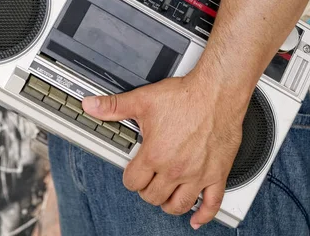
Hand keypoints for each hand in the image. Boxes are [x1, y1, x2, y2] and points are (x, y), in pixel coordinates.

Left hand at [81, 69, 250, 228]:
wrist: (217, 92)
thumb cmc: (186, 96)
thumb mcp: (143, 99)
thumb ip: (114, 106)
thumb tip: (91, 106)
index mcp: (155, 155)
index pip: (133, 182)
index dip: (130, 177)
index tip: (133, 172)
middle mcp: (175, 169)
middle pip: (153, 196)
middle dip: (147, 190)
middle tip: (149, 181)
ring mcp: (197, 175)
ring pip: (178, 205)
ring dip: (168, 204)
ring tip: (165, 195)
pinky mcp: (217, 174)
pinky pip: (212, 204)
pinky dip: (203, 215)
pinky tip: (196, 218)